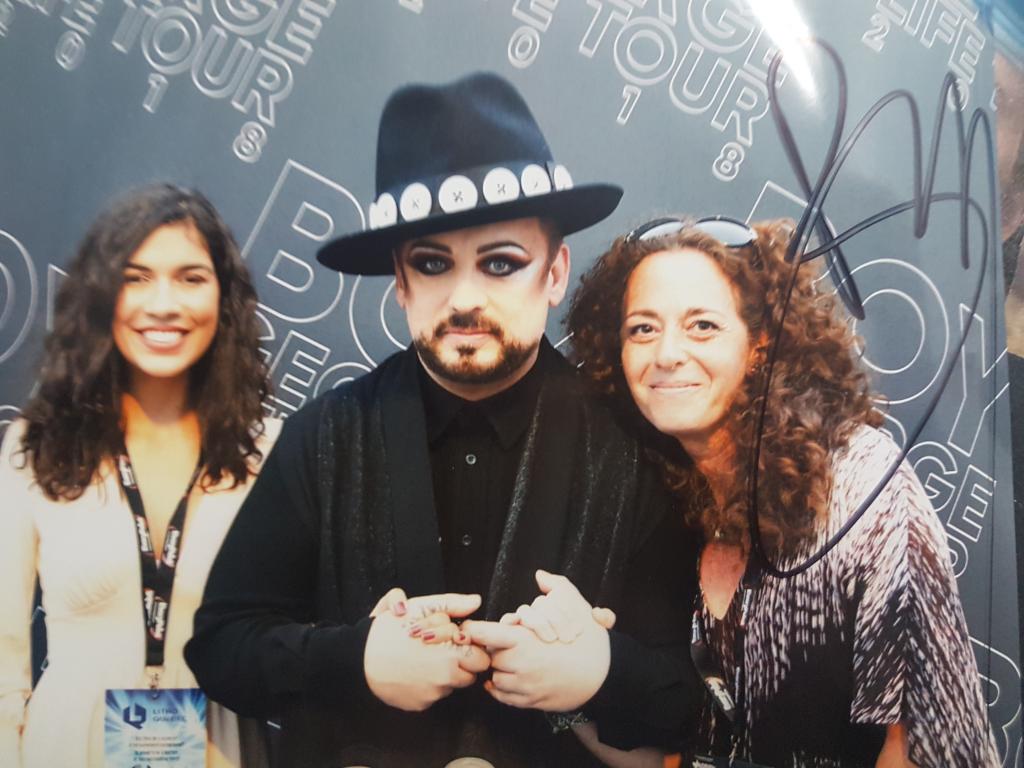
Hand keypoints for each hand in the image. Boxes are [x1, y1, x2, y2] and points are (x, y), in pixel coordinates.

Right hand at [364, 591, 489, 711]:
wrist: (359, 660)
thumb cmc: (389, 631)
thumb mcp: (419, 607)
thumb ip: (451, 604)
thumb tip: (475, 601)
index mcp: (450, 651)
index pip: (481, 656)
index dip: (470, 647)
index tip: (457, 640)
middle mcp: (445, 677)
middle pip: (471, 674)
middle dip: (462, 662)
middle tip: (445, 651)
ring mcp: (433, 694)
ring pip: (453, 685)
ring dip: (446, 674)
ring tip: (425, 660)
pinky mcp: (420, 705)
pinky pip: (434, 696)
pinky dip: (428, 686)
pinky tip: (413, 673)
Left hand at [464, 571, 609, 710]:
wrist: (604, 678)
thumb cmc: (589, 642)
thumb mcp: (577, 607)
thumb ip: (556, 587)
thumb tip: (540, 574)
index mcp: (526, 640)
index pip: (487, 634)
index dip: (474, 630)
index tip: (466, 629)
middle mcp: (521, 664)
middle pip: (490, 655)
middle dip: (495, 649)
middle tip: (505, 644)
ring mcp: (524, 686)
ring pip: (495, 677)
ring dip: (499, 669)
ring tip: (512, 661)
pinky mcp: (529, 701)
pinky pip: (503, 696)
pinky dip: (501, 689)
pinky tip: (511, 678)